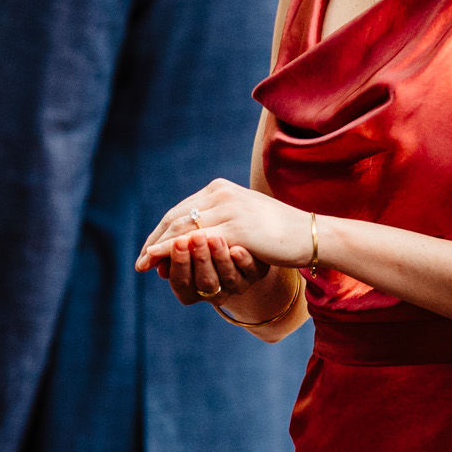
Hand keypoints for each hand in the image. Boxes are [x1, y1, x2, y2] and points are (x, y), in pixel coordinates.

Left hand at [138, 180, 312, 276]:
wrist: (310, 234)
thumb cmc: (279, 231)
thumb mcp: (245, 219)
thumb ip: (220, 222)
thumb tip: (196, 235)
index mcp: (222, 188)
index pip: (183, 209)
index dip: (163, 229)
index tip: (150, 248)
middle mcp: (222, 194)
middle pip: (177, 216)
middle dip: (156, 239)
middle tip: (141, 260)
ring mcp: (229, 209)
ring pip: (182, 228)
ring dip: (159, 246)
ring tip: (145, 263)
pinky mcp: (236, 228)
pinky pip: (195, 240)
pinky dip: (173, 251)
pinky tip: (161, 262)